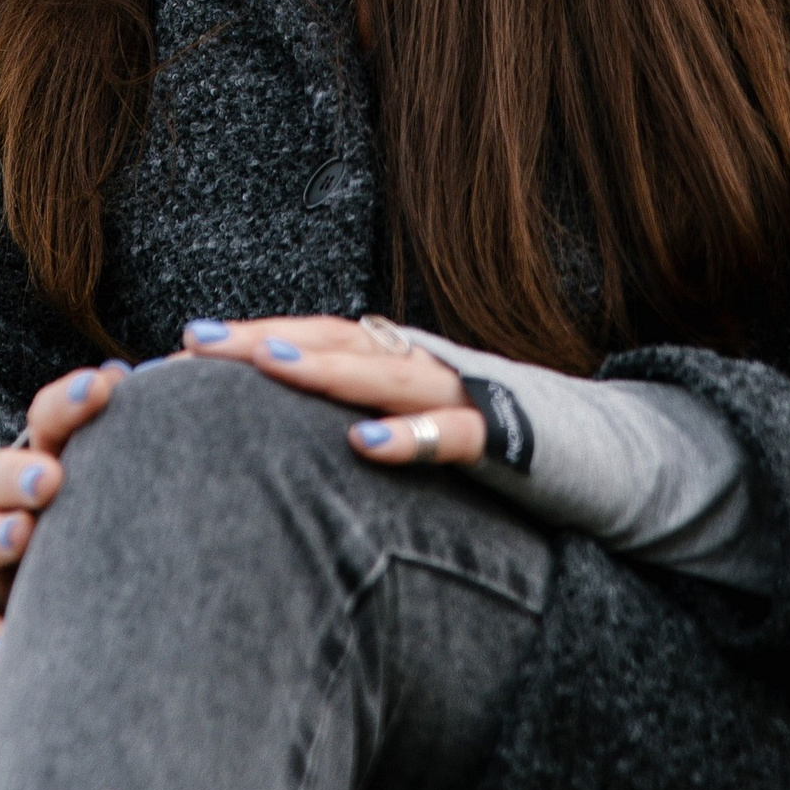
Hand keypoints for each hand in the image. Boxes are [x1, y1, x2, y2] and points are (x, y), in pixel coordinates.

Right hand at [0, 360, 127, 663]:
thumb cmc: (135, 521)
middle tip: (53, 479)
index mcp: (52, 458)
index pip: (49, 419)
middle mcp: (14, 503)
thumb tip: (196, 374)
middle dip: (22, 471)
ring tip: (22, 537)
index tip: (105, 388)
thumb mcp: (139, 480)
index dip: (69, 402)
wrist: (116, 607)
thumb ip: (157, 441)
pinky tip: (15, 644)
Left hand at [179, 314, 486, 466]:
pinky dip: (413, 436)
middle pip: (334, 340)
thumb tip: (268, 448)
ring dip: (327, 368)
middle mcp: (421, 362)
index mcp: (395, 359)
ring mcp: (463, 393)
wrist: (608, 453)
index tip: (180, 347)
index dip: (250, 338)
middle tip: (195, 343)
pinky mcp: (506, 441)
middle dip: (263, 340)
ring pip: (388, 373)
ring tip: (269, 362)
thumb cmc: (488, 442)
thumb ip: (354, 422)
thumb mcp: (414, 425)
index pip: (313, 337)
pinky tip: (367, 446)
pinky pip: (457, 434)